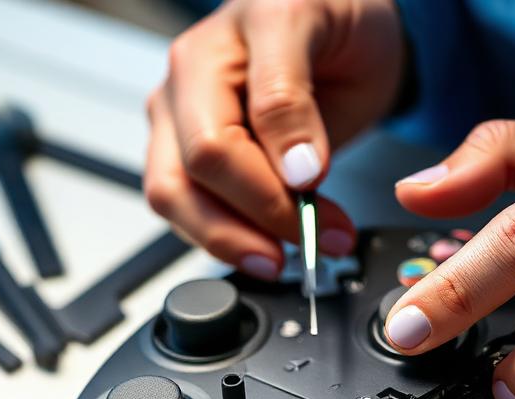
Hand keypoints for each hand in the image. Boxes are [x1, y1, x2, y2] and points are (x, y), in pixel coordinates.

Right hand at [144, 0, 404, 277]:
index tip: (317, 203)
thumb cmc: (327, 13)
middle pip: (184, 184)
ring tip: (286, 257)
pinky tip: (270, 245)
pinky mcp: (189, 158)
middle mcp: (181, 93)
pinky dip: (231, 238)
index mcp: (205, 57)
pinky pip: (192, 212)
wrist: (338, 19)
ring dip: (233, 243)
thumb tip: (294, 173)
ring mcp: (178, 126)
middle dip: (250, 226)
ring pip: (176, 205)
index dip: (265, 191)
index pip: (213, 147)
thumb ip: (291, 100)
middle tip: (312, 244)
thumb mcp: (314, 32)